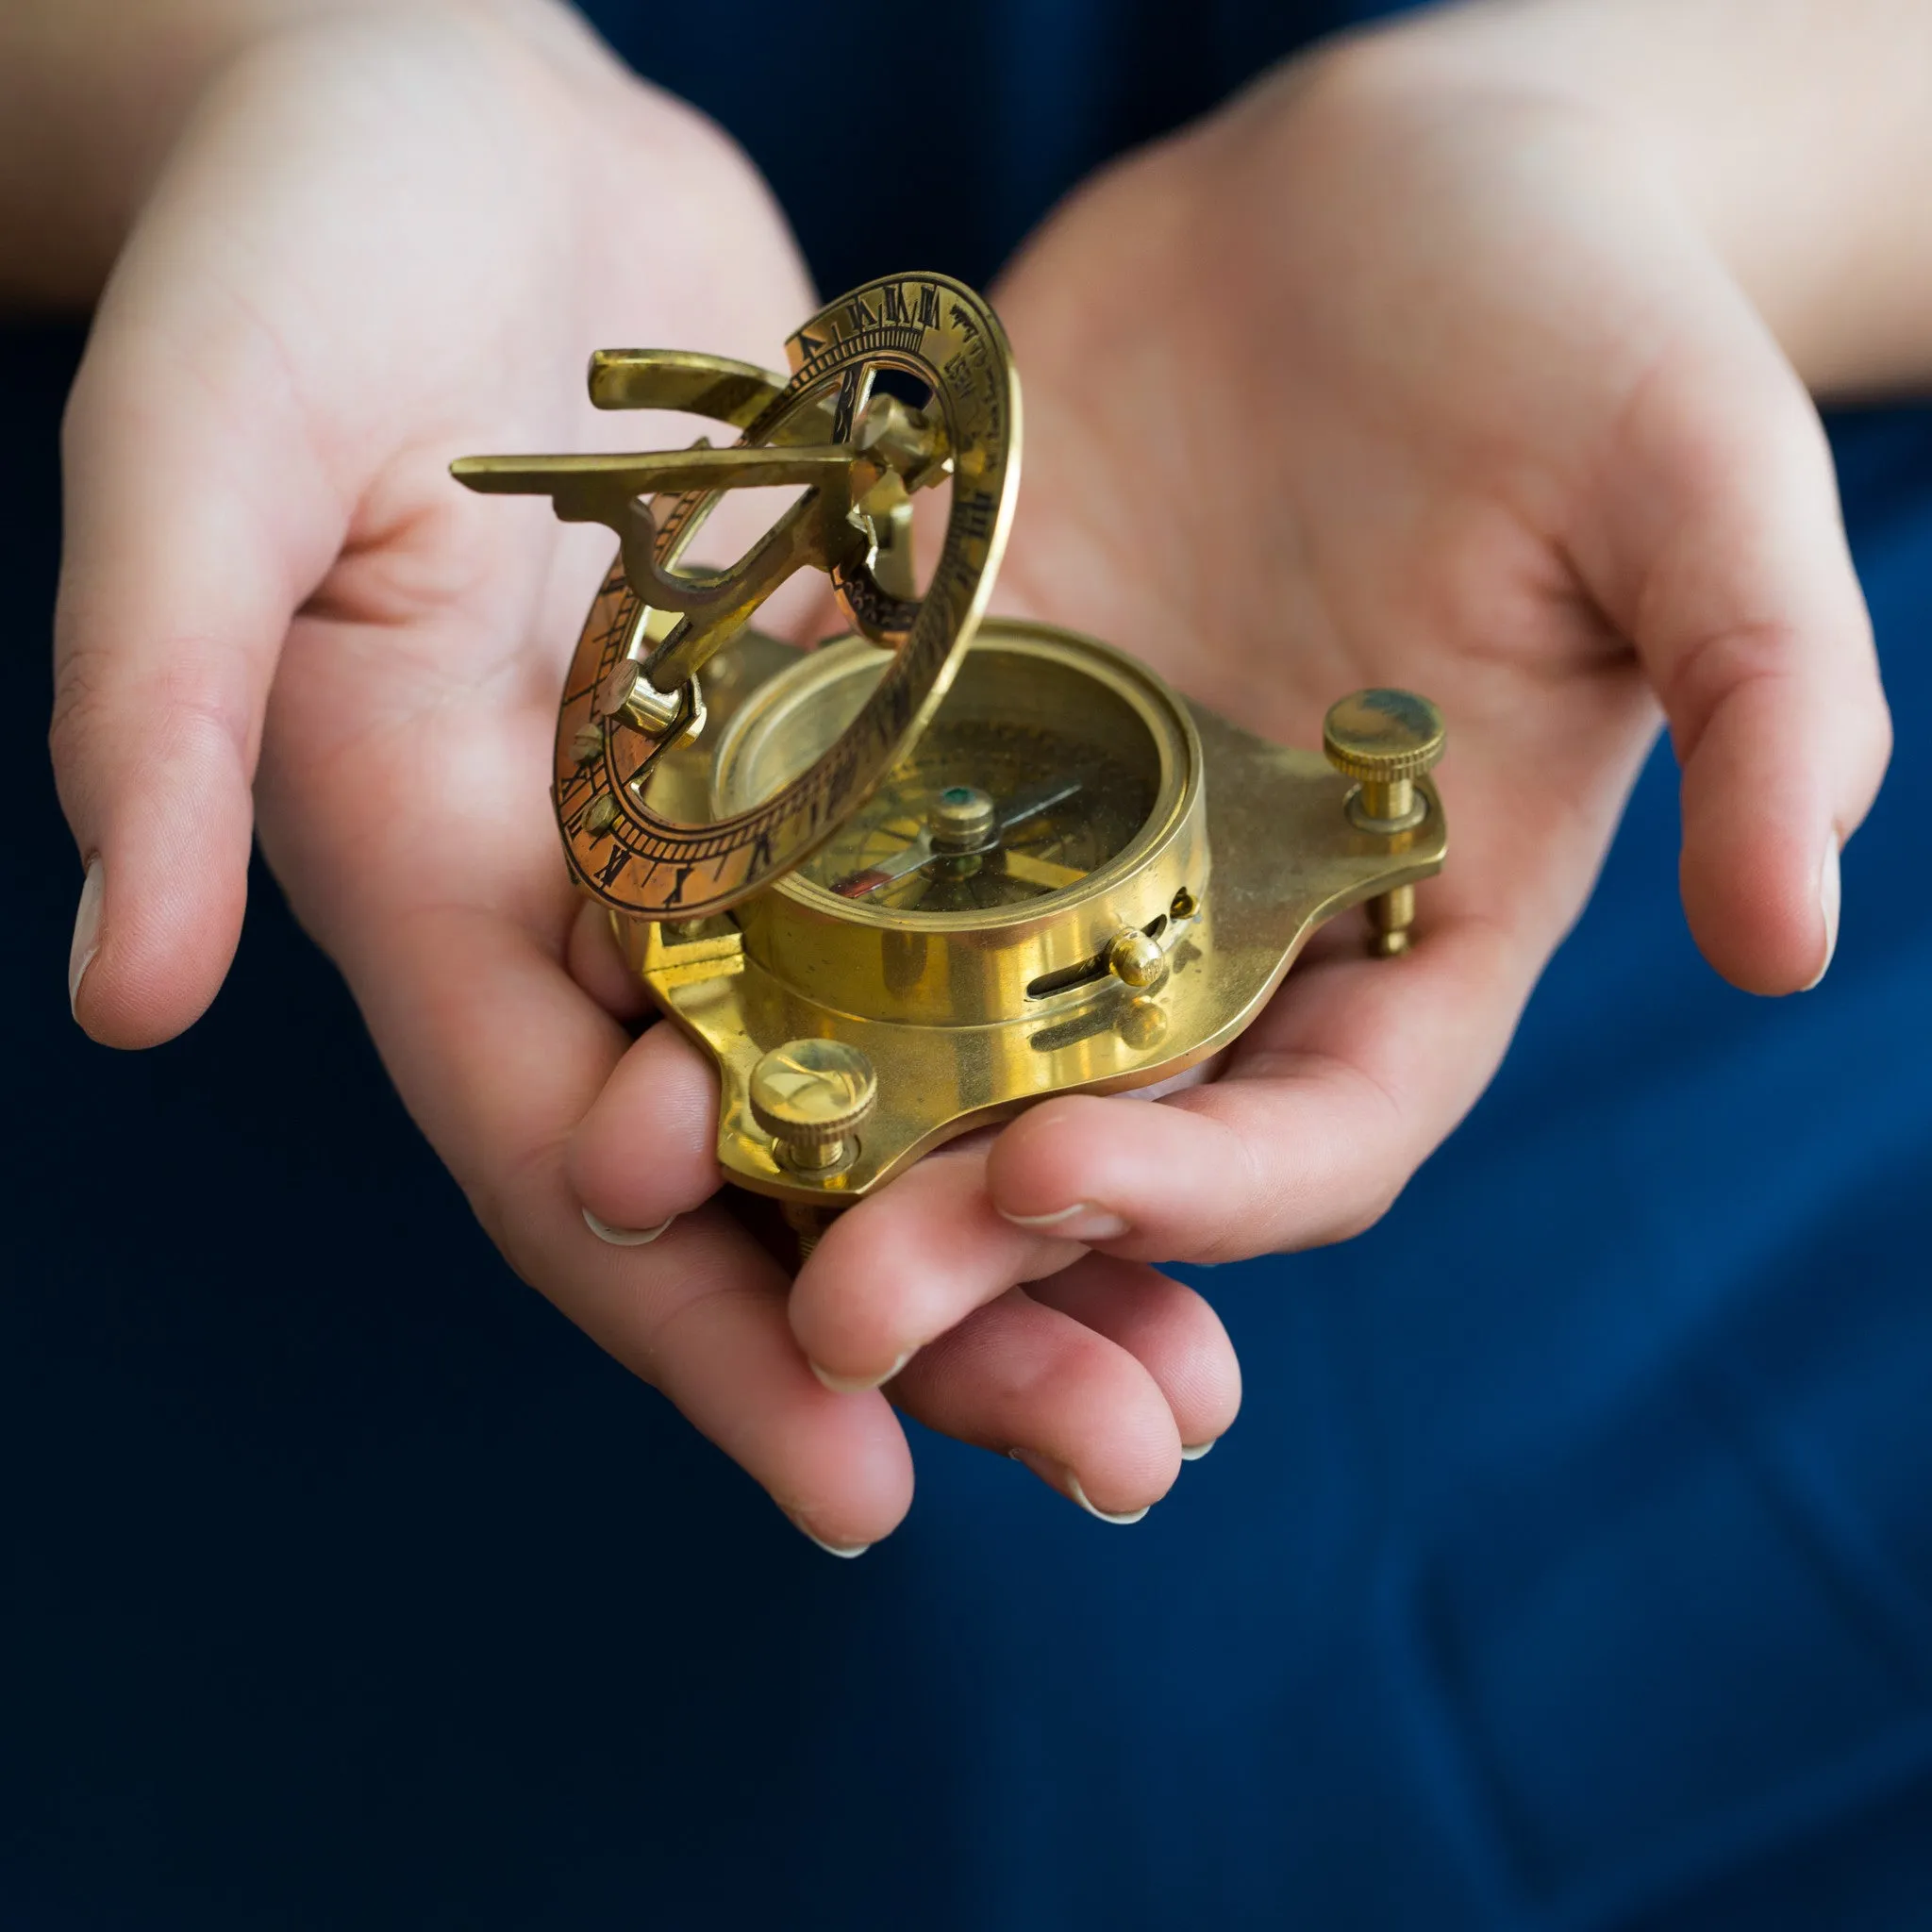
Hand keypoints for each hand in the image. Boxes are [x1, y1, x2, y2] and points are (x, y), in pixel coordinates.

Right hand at [48, 2, 1243, 1551]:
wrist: (461, 115)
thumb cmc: (302, 250)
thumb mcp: (201, 450)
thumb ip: (162, 701)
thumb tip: (120, 989)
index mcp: (437, 885)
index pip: (571, 1162)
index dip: (702, 1328)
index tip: (861, 1481)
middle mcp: (597, 900)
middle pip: (768, 1177)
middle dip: (930, 1338)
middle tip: (1125, 1464)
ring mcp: (737, 832)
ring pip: (898, 1080)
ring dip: (1045, 1233)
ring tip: (1200, 1376)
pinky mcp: (854, 739)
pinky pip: (970, 917)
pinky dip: (1071, 1030)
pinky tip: (1208, 1117)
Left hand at [785, 16, 1890, 1484]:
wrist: (1387, 191)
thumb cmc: (1580, 330)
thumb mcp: (1703, 489)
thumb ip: (1764, 700)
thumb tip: (1795, 931)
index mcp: (1403, 929)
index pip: (1314, 1134)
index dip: (1200, 1197)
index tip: (1055, 1191)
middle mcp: (1216, 919)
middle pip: (1088, 1129)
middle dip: (962, 1237)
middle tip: (822, 1313)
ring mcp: (1059, 828)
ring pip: (918, 1019)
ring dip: (800, 1114)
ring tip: (650, 1165)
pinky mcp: (939, 716)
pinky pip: (818, 835)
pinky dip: (723, 901)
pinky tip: (612, 940)